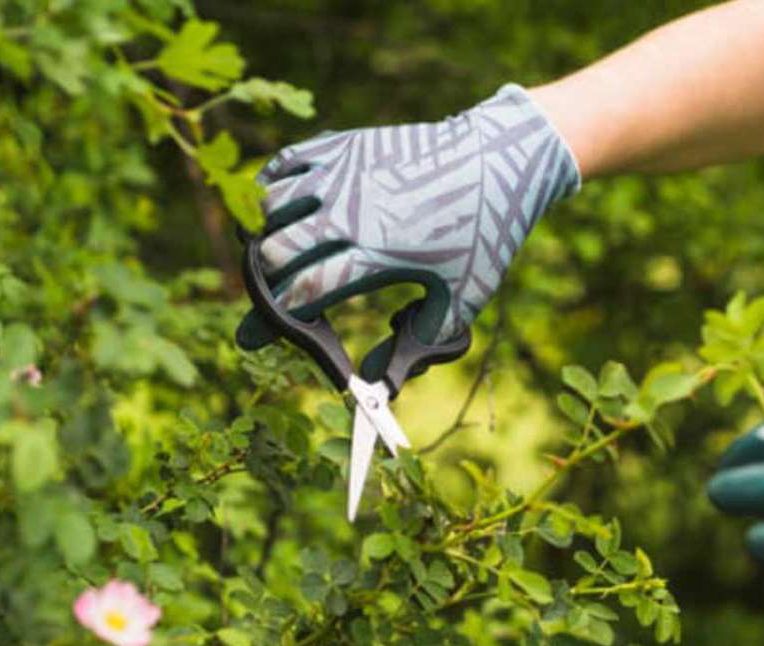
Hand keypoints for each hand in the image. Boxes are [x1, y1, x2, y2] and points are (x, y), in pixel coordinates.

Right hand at [235, 84, 579, 378]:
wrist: (499, 159)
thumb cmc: (484, 233)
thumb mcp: (463, 296)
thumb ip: (419, 342)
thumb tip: (378, 383)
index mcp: (376, 254)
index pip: (303, 290)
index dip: (278, 318)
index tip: (265, 334)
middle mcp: (350, 211)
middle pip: (275, 251)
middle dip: (269, 280)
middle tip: (277, 292)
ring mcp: (344, 173)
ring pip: (269, 205)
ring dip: (266, 233)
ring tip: (283, 251)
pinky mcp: (345, 143)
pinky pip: (283, 163)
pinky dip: (270, 187)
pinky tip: (280, 208)